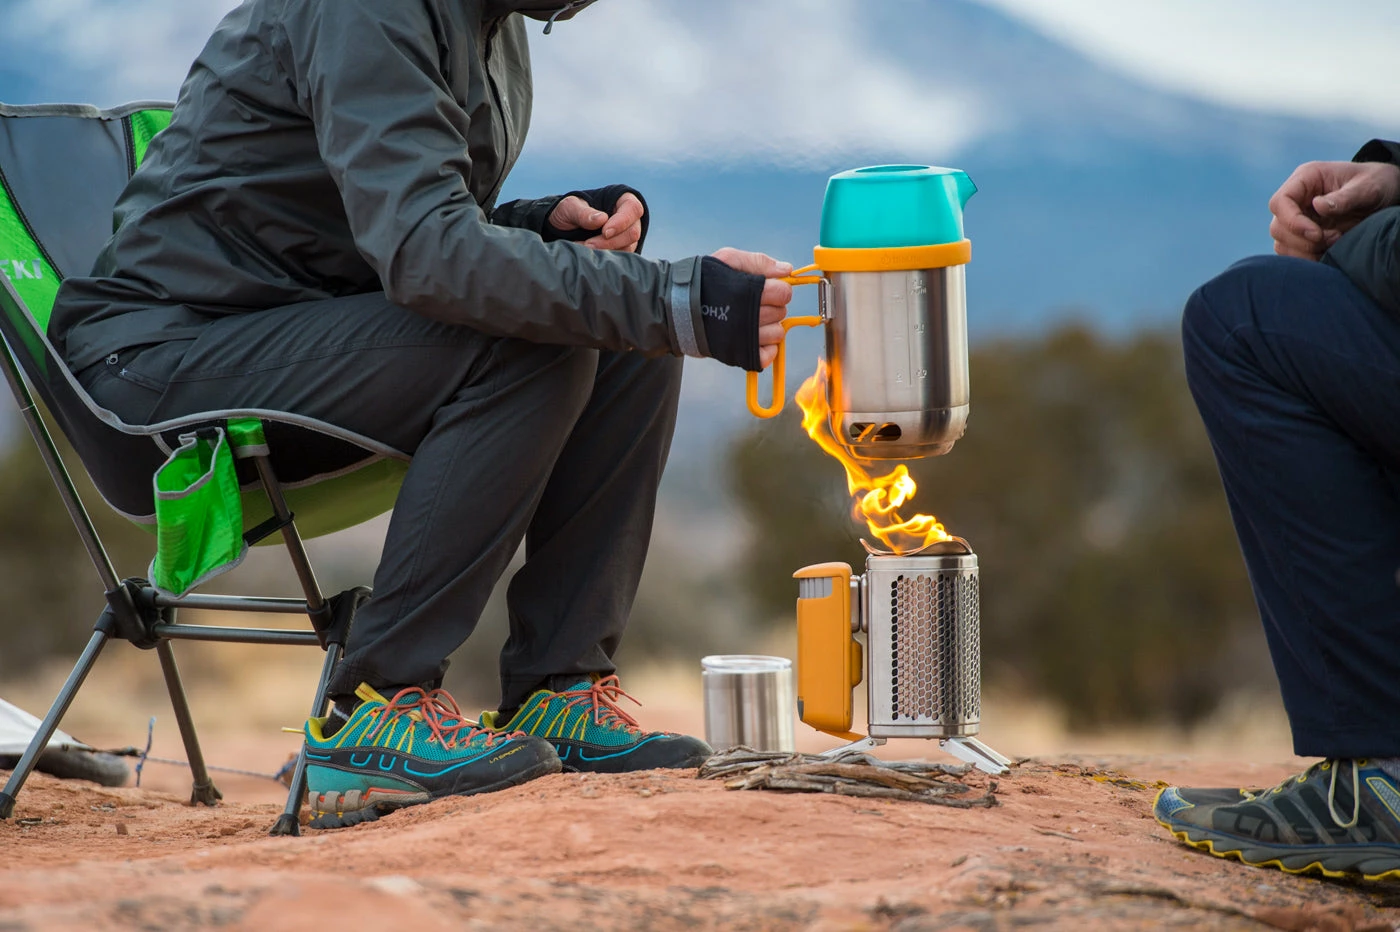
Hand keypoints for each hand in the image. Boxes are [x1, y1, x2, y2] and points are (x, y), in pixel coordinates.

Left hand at [548, 192, 645, 251]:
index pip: (632, 209)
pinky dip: (604, 258)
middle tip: (588, 244)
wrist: (563, 228)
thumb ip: (584, 212)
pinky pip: (620, 258)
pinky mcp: (620, 250)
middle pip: (632, 232)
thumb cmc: (569, 211)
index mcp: (621, 200)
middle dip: (610, 242)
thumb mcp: (570, 207)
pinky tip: (589, 255)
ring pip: (628, 248)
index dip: (622, 222)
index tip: (605, 232)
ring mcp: (626, 236)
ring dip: (606, 251)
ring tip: (583, 248)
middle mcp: (629, 218)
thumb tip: (601, 219)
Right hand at [711, 247, 793, 368]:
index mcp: (751, 291)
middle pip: (782, 312)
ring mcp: (746, 338)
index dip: (778, 289)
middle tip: (753, 303)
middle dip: (772, 306)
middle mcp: (751, 316)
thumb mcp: (728, 259)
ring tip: (751, 320)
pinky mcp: (741, 354)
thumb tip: (786, 270)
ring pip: (777, 334)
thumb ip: (758, 262)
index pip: (784, 293)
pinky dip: (765, 349)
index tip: (766, 288)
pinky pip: (767, 355)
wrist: (675, 308)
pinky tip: (754, 338)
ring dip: (769, 327)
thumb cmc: (703, 281)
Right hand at [1270, 160, 1399, 258]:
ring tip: (1335, 242)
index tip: (1316, 234)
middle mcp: (1296, 199)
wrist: (1387, 193)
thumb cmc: (1377, 183)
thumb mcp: (1368, 187)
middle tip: (1333, 238)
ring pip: (1282, 243)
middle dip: (1303, 240)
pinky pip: (1292, 252)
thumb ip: (1344, 197)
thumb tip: (1317, 206)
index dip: (1292, 221)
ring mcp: (1298, 218)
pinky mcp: (1302, 235)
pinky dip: (1308, 258)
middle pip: (1278, 226)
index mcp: (1306, 179)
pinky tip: (1329, 251)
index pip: (1280, 202)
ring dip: (1306, 251)